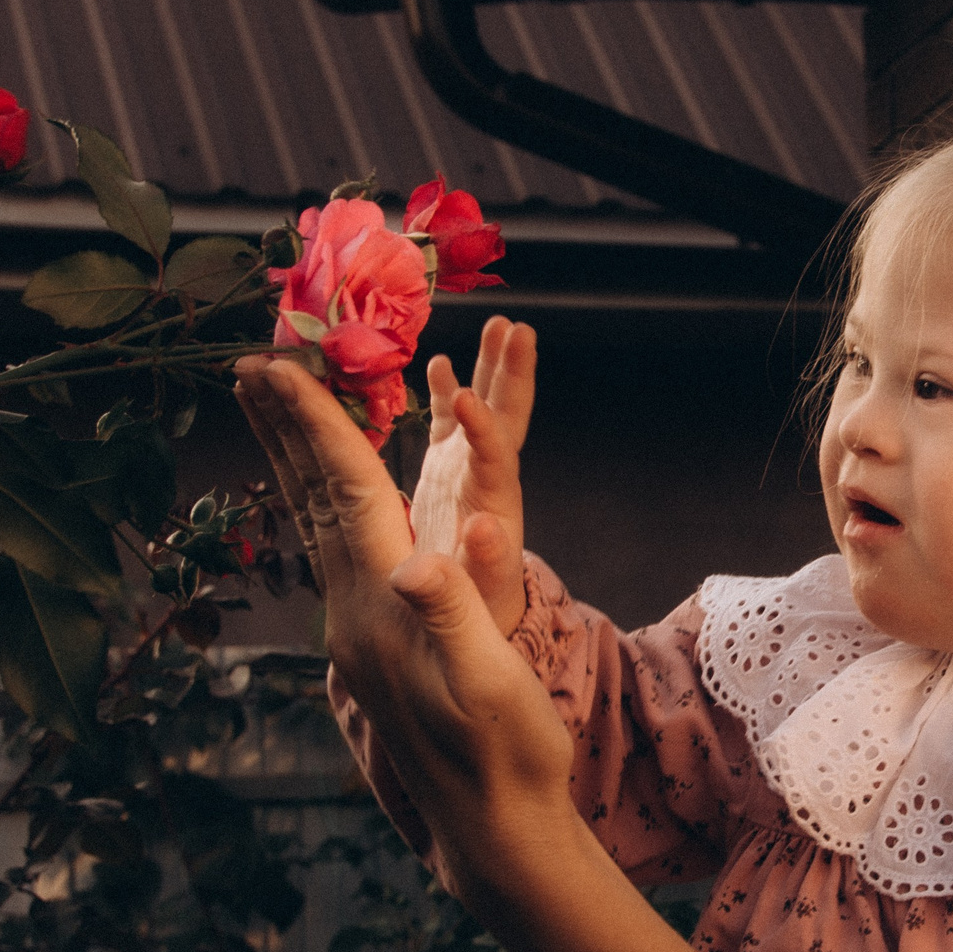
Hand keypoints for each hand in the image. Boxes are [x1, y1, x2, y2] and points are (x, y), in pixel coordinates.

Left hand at [235, 358, 575, 827]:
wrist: (493, 824)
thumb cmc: (506, 752)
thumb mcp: (489, 679)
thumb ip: (457, 612)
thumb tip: (427, 559)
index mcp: (383, 603)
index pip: (344, 492)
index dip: (315, 424)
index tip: (280, 364)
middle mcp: (355, 609)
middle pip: (311, 498)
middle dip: (285, 426)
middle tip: (251, 361)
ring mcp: (358, 627)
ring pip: (317, 523)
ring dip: (296, 458)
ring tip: (276, 408)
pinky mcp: (373, 640)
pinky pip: (338, 547)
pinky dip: (325, 500)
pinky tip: (331, 493)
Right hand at [407, 315, 535, 634]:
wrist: (477, 627)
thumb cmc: (479, 618)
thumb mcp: (481, 601)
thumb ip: (484, 566)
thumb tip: (485, 532)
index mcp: (492, 509)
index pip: (494, 461)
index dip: (483, 430)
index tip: (467, 396)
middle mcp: (488, 483)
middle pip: (505, 422)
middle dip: (509, 377)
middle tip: (515, 329)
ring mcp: (469, 473)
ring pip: (484, 412)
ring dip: (490, 369)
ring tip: (499, 324)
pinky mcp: (449, 475)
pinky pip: (449, 424)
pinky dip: (445, 392)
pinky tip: (437, 361)